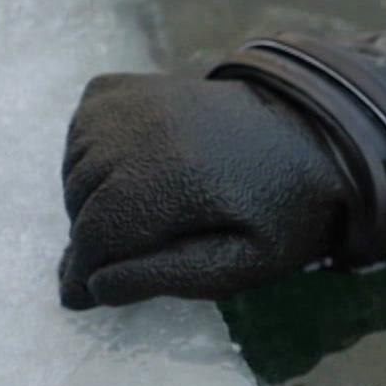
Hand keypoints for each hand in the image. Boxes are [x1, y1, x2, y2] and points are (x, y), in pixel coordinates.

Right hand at [58, 73, 350, 308]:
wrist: (309, 138)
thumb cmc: (281, 211)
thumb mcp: (245, 263)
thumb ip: (169, 277)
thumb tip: (97, 286)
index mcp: (179, 178)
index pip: (98, 235)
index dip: (81, 274)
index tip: (79, 298)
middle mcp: (147, 129)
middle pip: (81, 202)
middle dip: (89, 242)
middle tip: (116, 262)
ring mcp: (135, 100)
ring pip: (76, 168)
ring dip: (89, 202)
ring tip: (135, 219)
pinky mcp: (128, 86)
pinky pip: (82, 130)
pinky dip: (89, 157)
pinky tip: (129, 174)